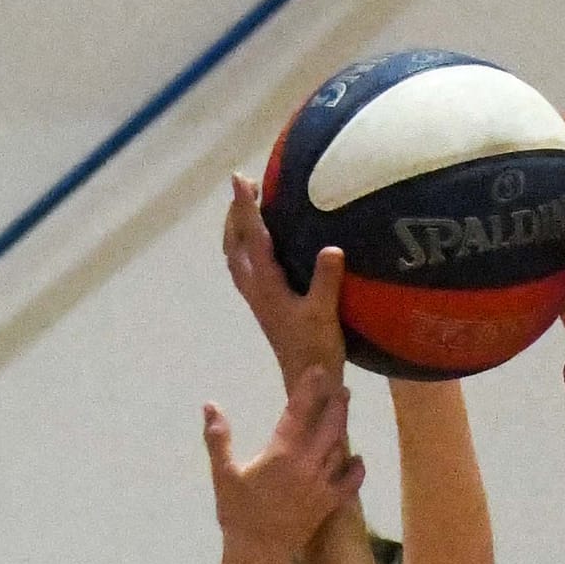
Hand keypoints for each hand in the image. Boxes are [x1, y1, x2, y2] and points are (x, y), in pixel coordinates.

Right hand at [204, 372, 363, 563]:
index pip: (299, 412)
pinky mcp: (327, 504)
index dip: (310, 388)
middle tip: (342, 389)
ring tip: (345, 413)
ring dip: (343, 429)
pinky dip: (356, 471)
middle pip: (329, 427)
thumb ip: (219, 438)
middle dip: (337, 405)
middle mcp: (307, 465)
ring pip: (339, 450)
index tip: (318, 371)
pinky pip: (349, 484)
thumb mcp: (223, 474)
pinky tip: (358, 460)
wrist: (258, 553)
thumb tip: (210, 405)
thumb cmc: (238, 513)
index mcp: (282, 453)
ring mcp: (321, 485)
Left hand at [223, 175, 347, 387]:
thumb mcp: (325, 315)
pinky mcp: (266, 305)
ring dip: (236, 229)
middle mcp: (256, 288)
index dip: (246, 207)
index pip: (252, 238)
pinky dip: (246, 246)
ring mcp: (258, 298)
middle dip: (235, 213)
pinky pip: (246, 267)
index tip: (240, 178)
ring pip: (236, 256)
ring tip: (248, 207)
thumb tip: (331, 249)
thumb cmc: (317, 352)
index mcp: (267, 285)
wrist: (308, 385)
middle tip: (248, 186)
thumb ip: (326, 281)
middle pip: (233, 244)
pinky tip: (262, 242)